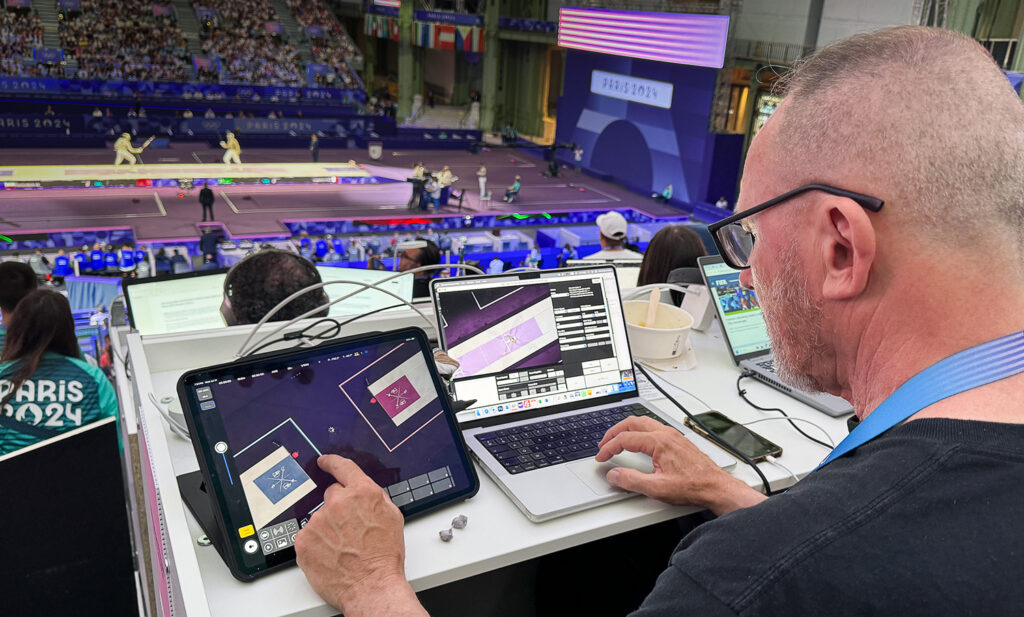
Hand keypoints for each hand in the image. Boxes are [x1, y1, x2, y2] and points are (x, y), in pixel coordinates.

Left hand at [295, 455, 424, 615]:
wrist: (371, 587)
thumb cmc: (384, 558)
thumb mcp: (392, 518)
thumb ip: (375, 498)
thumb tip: (365, 494)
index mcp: (362, 493)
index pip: (342, 467)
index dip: (332, 462)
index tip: (324, 462)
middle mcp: (338, 503)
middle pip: (331, 496)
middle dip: (338, 509)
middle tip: (348, 531)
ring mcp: (318, 521)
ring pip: (319, 519)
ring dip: (327, 530)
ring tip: (342, 549)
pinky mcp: (304, 540)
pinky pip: (308, 536)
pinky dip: (316, 545)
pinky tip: (330, 555)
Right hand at [595, 416, 765, 515]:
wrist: (715, 487)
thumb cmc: (693, 486)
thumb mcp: (657, 488)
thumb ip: (631, 481)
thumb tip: (614, 474)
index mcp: (658, 442)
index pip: (625, 439)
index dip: (609, 448)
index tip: (601, 457)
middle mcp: (665, 434)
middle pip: (632, 423)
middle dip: (614, 432)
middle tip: (604, 444)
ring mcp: (673, 435)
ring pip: (643, 421)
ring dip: (626, 428)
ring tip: (617, 439)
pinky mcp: (677, 440)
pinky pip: (653, 427)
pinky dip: (639, 430)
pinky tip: (638, 440)